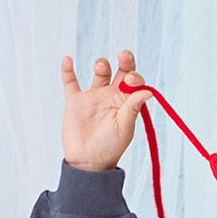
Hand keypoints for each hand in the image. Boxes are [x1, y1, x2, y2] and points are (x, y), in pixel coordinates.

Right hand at [60, 50, 153, 171]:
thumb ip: (132, 107)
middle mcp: (112, 98)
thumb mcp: (124, 127)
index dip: (135, 77)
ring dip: (101, 65)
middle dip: (125, 61)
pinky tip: (69, 60)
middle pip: (121, 73)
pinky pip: (70, 81)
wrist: (88, 162)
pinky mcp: (75, 101)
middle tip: (124, 55)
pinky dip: (68, 70)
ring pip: (100, 73)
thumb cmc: (110, 148)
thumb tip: (148, 92)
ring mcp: (94, 98)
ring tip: (100, 67)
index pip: (135, 84)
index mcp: (127, 104)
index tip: (130, 81)